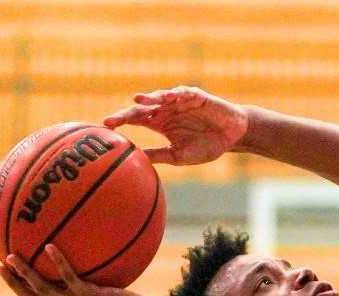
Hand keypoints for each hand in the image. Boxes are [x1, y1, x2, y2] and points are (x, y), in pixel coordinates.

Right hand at [0, 245, 158, 295]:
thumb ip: (95, 290)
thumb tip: (95, 269)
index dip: (20, 291)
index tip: (8, 276)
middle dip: (13, 284)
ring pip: (42, 290)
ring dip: (25, 274)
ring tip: (12, 256)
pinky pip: (69, 278)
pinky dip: (59, 263)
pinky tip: (52, 246)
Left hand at [103, 86, 248, 164]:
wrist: (232, 137)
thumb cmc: (206, 146)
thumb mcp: (179, 155)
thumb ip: (159, 155)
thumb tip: (135, 159)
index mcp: (161, 123)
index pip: (136, 119)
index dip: (121, 121)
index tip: (106, 127)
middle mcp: (167, 109)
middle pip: (143, 107)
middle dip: (127, 113)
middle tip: (112, 120)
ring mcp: (180, 101)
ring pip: (160, 97)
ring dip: (150, 98)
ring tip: (139, 100)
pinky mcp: (196, 96)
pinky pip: (184, 93)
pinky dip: (176, 94)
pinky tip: (169, 97)